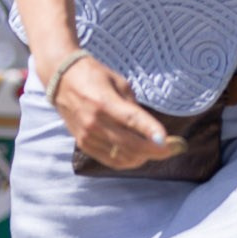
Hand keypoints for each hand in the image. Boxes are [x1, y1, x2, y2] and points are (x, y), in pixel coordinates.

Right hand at [44, 50, 173, 169]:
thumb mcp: (119, 82)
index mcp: (104, 102)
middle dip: (156, 150)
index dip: (150, 130)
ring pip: (123, 157)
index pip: (131, 119)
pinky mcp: (83, 144)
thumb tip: (149, 130)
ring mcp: (87, 135)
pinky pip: (111, 160)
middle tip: (175, 148)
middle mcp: (94, 121)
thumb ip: (133, 107)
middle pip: (131, 144)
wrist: (62, 80)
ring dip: (145, 156)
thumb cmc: (95, 76)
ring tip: (158, 150)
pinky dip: (129, 160)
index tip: (166, 140)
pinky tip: (140, 155)